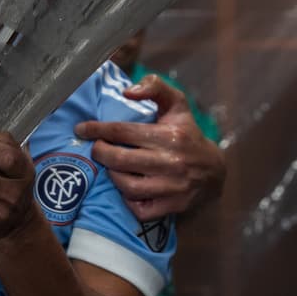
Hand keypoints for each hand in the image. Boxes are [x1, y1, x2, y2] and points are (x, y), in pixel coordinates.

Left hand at [74, 74, 224, 220]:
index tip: (81, 129)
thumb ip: (155, 87)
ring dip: (111, 175)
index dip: (97, 130)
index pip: (123, 131)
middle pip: (119, 159)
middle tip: (96, 148)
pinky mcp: (172, 206)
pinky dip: (127, 199)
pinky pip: (138, 208)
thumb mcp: (177, 105)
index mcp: (170, 136)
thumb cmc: (187, 133)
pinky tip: (127, 188)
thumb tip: (127, 91)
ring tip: (111, 166)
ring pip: (126, 185)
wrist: (215, 171)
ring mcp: (172, 187)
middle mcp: (172, 162)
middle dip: (100, 152)